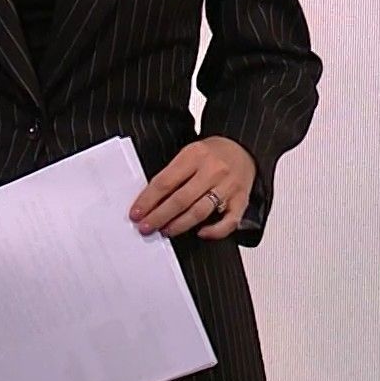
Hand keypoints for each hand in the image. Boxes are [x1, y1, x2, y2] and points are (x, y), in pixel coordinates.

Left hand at [129, 136, 255, 239]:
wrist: (243, 147)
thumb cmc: (212, 153)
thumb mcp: (189, 153)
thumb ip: (172, 174)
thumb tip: (150, 201)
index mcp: (196, 155)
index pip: (166, 181)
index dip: (148, 200)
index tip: (137, 213)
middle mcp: (213, 170)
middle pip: (181, 199)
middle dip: (159, 216)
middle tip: (146, 227)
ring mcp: (228, 186)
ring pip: (200, 212)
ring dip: (179, 225)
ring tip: (166, 230)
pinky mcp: (241, 200)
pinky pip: (229, 222)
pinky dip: (214, 231)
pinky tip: (201, 233)